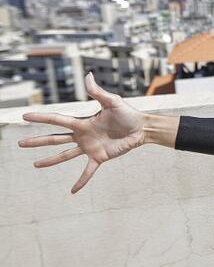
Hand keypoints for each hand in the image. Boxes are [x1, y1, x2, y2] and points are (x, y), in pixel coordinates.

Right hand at [18, 72, 146, 193]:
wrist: (141, 128)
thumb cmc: (127, 113)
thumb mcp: (112, 101)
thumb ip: (98, 92)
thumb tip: (88, 75)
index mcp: (82, 122)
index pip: (57, 120)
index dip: (41, 118)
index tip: (25, 116)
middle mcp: (82, 136)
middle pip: (55, 139)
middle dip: (38, 141)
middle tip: (21, 144)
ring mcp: (90, 148)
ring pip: (65, 155)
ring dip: (50, 161)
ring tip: (35, 165)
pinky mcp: (100, 157)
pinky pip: (88, 172)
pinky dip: (81, 181)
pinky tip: (73, 191)